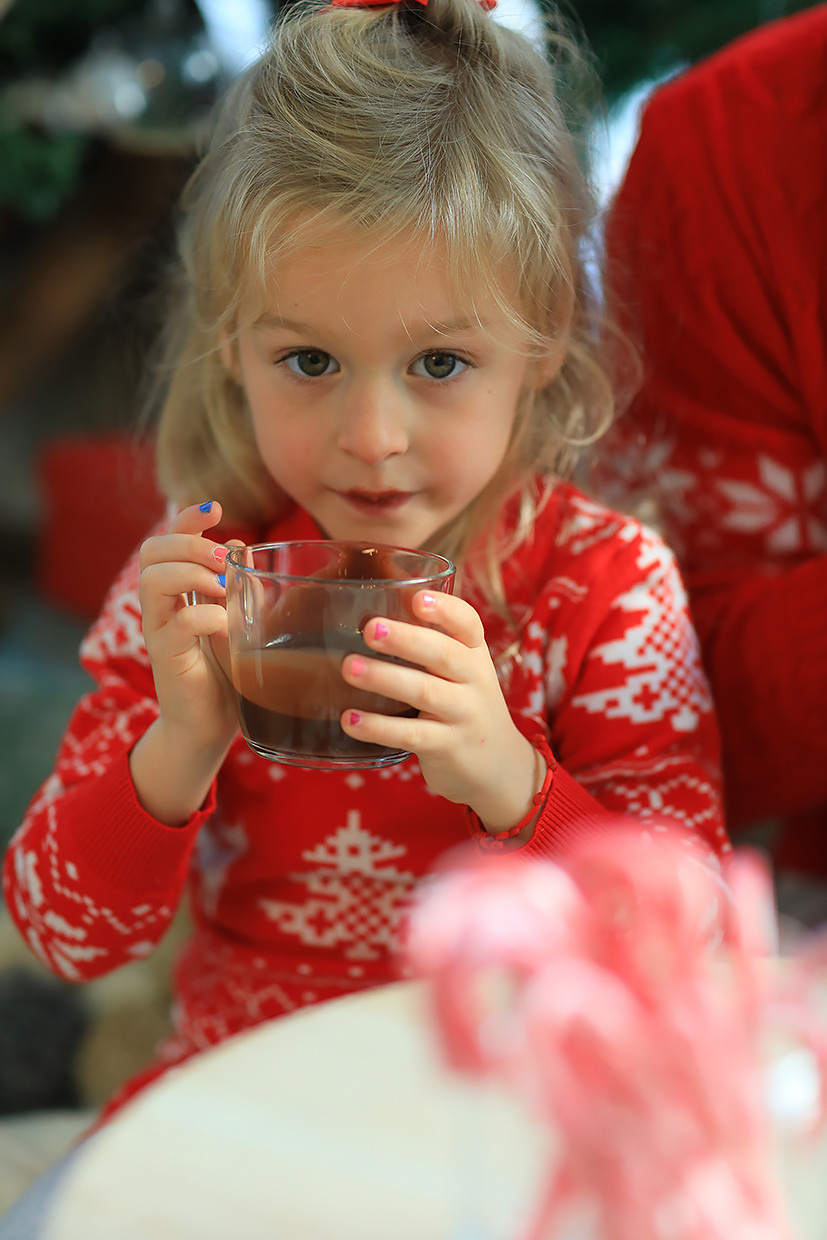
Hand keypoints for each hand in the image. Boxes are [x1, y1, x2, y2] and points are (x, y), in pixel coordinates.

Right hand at [137, 501, 237, 754]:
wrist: (209, 729)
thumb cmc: (226, 675)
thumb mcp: (239, 624)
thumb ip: (240, 589)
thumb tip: (246, 548)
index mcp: (177, 593)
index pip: (168, 540)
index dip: (186, 518)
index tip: (216, 508)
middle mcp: (161, 607)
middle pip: (152, 551)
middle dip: (190, 542)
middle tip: (225, 559)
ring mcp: (159, 632)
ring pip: (154, 579)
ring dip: (193, 572)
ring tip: (224, 588)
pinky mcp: (167, 658)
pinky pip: (178, 623)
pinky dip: (207, 616)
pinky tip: (228, 626)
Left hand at [340, 590, 542, 830]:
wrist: (499, 767)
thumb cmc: (464, 706)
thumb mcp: (461, 673)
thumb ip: (429, 648)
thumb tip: (364, 613)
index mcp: (475, 654)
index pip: (468, 623)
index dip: (445, 609)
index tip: (417, 598)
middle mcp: (475, 681)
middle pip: (444, 654)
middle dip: (407, 639)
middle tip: (370, 628)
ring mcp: (464, 715)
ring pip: (425, 692)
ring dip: (385, 678)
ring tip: (348, 668)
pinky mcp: (448, 747)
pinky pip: (411, 735)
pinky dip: (379, 727)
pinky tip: (350, 719)